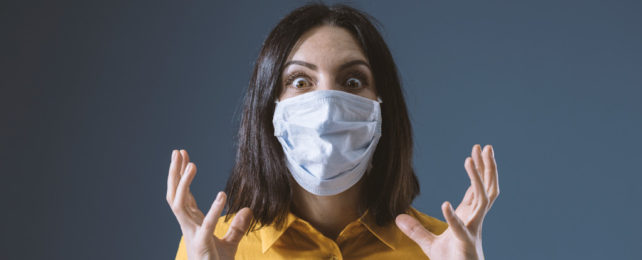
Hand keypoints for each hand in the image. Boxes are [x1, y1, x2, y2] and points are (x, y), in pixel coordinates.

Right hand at [166, 149, 251, 259]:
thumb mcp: (230, 244)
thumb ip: (237, 228)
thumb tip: (248, 210)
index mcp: (192, 224)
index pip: (182, 195)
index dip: (180, 176)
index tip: (183, 155)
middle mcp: (188, 227)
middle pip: (174, 195)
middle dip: (174, 173)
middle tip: (177, 151)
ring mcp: (193, 235)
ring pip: (179, 205)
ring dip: (183, 184)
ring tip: (191, 164)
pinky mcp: (203, 244)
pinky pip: (207, 225)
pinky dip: (214, 210)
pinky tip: (222, 195)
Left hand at [396, 144, 498, 259]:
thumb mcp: (430, 244)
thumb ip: (416, 230)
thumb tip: (398, 218)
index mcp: (469, 218)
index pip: (477, 190)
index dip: (478, 171)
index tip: (475, 153)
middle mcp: (475, 221)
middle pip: (488, 189)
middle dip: (488, 168)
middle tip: (485, 147)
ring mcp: (472, 231)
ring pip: (483, 200)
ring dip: (477, 179)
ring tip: (470, 160)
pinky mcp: (466, 244)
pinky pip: (461, 228)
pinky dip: (453, 217)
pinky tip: (445, 204)